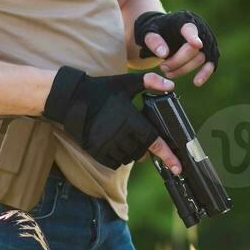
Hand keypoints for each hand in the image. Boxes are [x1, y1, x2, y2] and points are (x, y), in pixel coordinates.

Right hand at [43, 68, 183, 172]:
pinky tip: (115, 145)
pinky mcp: (96, 151)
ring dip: (132, 153)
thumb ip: (150, 82)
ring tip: (127, 138)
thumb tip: (171, 86)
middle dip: (146, 147)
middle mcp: (120, 137)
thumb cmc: (101, 90)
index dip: (168, 156)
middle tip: (142, 136)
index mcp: (132, 121)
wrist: (72, 99)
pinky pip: (113, 162)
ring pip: (128, 158)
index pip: (155, 143)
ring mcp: (107, 146)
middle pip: (142, 152)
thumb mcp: (127, 82)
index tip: (178, 167)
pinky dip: (118, 158)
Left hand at [135, 10, 218, 85]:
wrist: (164, 29)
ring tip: (168, 73)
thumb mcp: (149, 31)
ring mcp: (206, 41)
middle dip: (177, 61)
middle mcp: (199, 29)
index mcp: (184, 20)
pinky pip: (210, 64)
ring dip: (184, 69)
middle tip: (162, 68)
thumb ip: (154, 40)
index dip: (193, 37)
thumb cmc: (157, 29)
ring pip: (200, 58)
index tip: (197, 45)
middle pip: (193, 49)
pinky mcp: (209, 52)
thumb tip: (163, 54)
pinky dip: (204, 74)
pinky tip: (197, 82)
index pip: (189, 29)